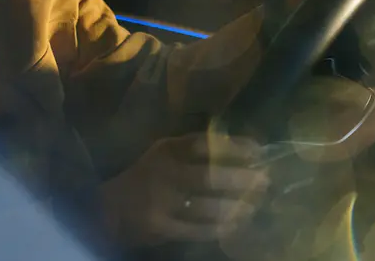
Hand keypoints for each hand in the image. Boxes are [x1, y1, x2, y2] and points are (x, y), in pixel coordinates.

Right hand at [100, 131, 269, 245]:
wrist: (110, 206)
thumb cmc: (146, 175)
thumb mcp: (163, 152)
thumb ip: (192, 148)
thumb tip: (237, 147)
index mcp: (166, 150)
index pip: (204, 144)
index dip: (234, 146)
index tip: (258, 151)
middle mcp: (164, 173)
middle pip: (209, 176)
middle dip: (242, 180)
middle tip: (264, 181)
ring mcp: (162, 202)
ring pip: (208, 207)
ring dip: (236, 207)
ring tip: (253, 205)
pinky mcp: (161, 226)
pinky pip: (199, 230)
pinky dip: (221, 228)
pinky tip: (235, 225)